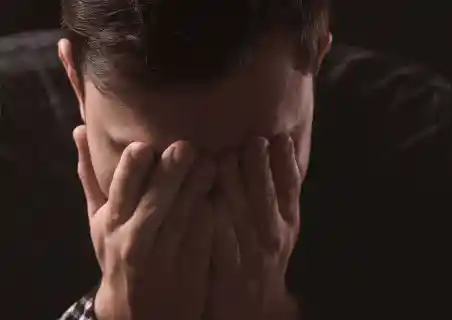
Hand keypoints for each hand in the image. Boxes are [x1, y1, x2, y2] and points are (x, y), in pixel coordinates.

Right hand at [73, 125, 215, 319]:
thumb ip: (92, 176)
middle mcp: (134, 241)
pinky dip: (212, 217)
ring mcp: (163, 258)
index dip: (132, 168)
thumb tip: (79, 129)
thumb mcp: (99, 220)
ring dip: (197, 189)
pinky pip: (202, 240)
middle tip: (188, 146)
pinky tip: (224, 196)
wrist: (136, 310)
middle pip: (154, 202)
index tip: (146, 145)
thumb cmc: (118, 254)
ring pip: (181, 219)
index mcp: (112, 223)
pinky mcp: (189, 271)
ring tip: (213, 163)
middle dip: (170, 173)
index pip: (120, 190)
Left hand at [208, 134, 301, 319]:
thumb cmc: (264, 260)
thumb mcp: (280, 231)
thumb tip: (273, 155)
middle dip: (259, 165)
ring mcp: (251, 253)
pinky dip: (211, 215)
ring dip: (233, 183)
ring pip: (242, 212)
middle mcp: (273, 237)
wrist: (252, 308)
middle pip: (267, 195)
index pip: (291, 189)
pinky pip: (218, 238)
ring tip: (222, 156)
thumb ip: (277, 198)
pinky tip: (203, 195)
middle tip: (251, 140)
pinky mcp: (228, 268)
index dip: (286, 162)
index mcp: (289, 225)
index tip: (279, 137)